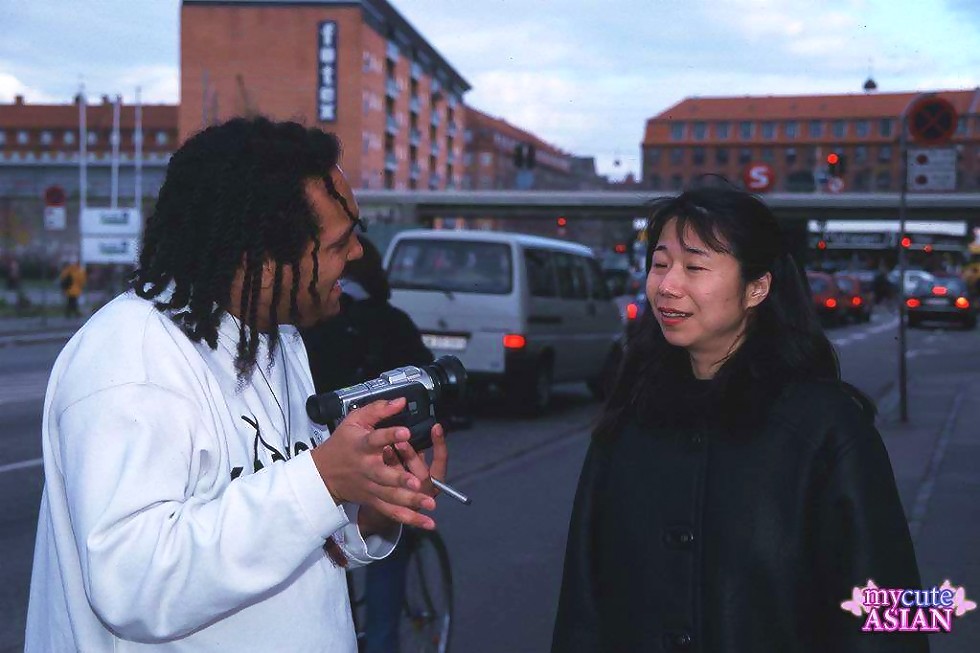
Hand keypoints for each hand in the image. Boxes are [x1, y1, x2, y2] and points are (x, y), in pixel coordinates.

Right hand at [311, 398, 436, 529]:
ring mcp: (371, 487)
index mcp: (362, 446)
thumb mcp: (355, 420)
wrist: (323, 473)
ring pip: (391, 496)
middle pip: (383, 475)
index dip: (389, 436)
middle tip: (417, 482)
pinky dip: (409, 518)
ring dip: (410, 501)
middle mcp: (367, 469)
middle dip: (400, 479)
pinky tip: (427, 523)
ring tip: (429, 503)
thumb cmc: (343, 443)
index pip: (375, 439)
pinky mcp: (374, 500)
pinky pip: (392, 511)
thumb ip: (378, 409)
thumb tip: (402, 401)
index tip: (405, 432)